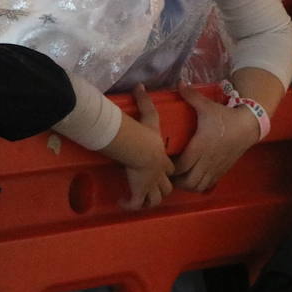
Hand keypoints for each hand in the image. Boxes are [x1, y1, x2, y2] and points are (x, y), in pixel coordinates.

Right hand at [114, 85, 174, 210]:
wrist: (140, 148)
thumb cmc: (144, 134)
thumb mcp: (148, 116)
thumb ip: (145, 101)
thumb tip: (140, 85)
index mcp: (163, 159)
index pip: (170, 168)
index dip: (167, 170)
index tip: (162, 170)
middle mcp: (159, 174)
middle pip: (166, 186)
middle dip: (161, 188)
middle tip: (151, 187)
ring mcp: (150, 185)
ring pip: (155, 198)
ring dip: (148, 200)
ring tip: (138, 198)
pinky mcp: (139, 192)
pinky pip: (136, 203)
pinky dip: (130, 205)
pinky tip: (122, 202)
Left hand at [171, 82, 259, 192]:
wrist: (248, 126)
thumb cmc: (225, 117)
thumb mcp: (207, 105)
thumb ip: (191, 95)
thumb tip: (179, 83)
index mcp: (200, 147)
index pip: (180, 166)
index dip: (170, 167)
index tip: (163, 159)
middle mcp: (207, 161)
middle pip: (187, 182)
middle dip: (175, 180)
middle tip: (167, 171)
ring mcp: (215, 168)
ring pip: (197, 187)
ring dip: (186, 184)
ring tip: (179, 176)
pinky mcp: (222, 171)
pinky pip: (207, 186)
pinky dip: (198, 185)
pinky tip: (193, 177)